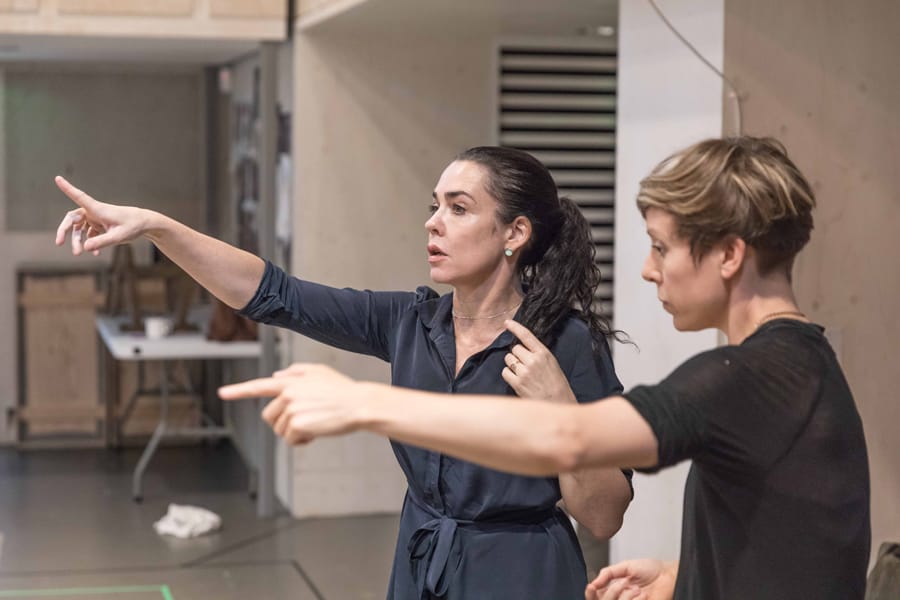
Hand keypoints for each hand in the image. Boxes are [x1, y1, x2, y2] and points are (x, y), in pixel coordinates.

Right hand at [54, 176, 148, 255]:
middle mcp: (95, 211)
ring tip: (78, 253)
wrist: (144, 224)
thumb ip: (102, 242)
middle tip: (59, 243)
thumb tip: (85, 247)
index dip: (68, 188)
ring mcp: (96, 218)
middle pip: (72, 218)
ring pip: (79, 228)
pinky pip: (89, 234)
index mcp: (98, 209)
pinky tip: (95, 253)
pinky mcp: (100, 224)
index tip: (58, 178)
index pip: (80, 197)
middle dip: (64, 230)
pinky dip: (89, 242)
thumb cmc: (133, 226)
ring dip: (77, 240)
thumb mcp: (119, 237)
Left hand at [218, 363, 362, 444]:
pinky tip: (317, 431)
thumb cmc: (343, 390)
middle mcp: (288, 394)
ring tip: (316, 423)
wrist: (358, 404)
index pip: (259, 385)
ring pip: (280, 430)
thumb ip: (295, 371)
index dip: (239, 390)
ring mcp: (291, 409)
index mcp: (291, 381)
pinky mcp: (297, 424)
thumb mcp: (320, 371)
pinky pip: (290, 440)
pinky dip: (302, 440)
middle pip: (269, 416)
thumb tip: (276, 376)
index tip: (223, 393)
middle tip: (305, 420)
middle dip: (283, 422)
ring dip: (296, 432)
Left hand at [502, 319, 576, 403]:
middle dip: (517, 355)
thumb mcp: (551, 363)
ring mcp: (524, 372)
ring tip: (522, 373)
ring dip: (512, 364)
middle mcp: (533, 360)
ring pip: (508, 359)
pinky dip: (509, 375)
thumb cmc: (556, 383)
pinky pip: (505, 372)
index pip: (526, 336)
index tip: (507, 323)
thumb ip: (537, 354)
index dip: (515, 327)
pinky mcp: (517, 383)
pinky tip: (518, 380)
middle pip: (514, 349)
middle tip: (524, 364)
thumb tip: (521, 347)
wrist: (558, 402)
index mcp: (543, 353)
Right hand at [585, 559, 675, 599]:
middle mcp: (621, 598)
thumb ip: (608, 573)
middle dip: (611, 592)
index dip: (591, 593)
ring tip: (637, 589)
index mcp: (615, 587)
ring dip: (625, 596)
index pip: (596, 595)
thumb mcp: (626, 566)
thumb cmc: (652, 569)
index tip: (592, 587)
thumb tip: (594, 582)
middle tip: (621, 583)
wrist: (670, 575)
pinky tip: (643, 595)